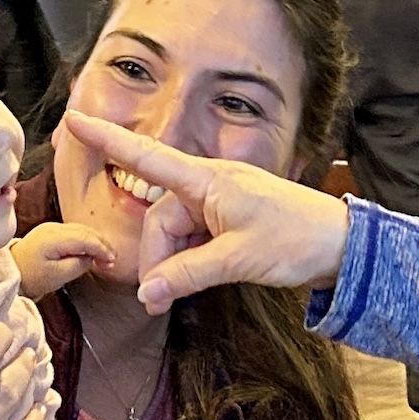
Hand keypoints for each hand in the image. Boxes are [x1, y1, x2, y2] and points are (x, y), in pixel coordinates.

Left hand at [11, 222, 115, 297]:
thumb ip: (78, 265)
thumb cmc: (30, 277)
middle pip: (86, 231)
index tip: (112, 262)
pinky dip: (87, 240)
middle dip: (102, 244)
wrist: (9, 272)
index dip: (102, 249)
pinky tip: (92, 250)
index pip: (86, 238)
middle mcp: (53, 228)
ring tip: (106, 257)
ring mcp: (51, 227)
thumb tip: (91, 258)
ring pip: (82, 229)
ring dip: (97, 241)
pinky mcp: (50, 232)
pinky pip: (75, 232)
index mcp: (54, 238)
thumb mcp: (57, 276)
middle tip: (112, 260)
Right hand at [61, 111, 352, 313]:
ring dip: (172, 265)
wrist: (345, 246)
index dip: (109, 140)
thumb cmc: (299, 239)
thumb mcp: (240, 258)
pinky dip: (189, 262)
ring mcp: (221, 204)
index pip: (148, 158)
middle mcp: (211, 186)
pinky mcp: (230, 223)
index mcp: (210, 181)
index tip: (74, 119)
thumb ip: (189, 274)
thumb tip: (147, 294)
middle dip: (155, 259)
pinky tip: (201, 279)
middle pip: (159, 220)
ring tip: (181, 294)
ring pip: (175, 235)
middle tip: (160, 300)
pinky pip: (194, 241)